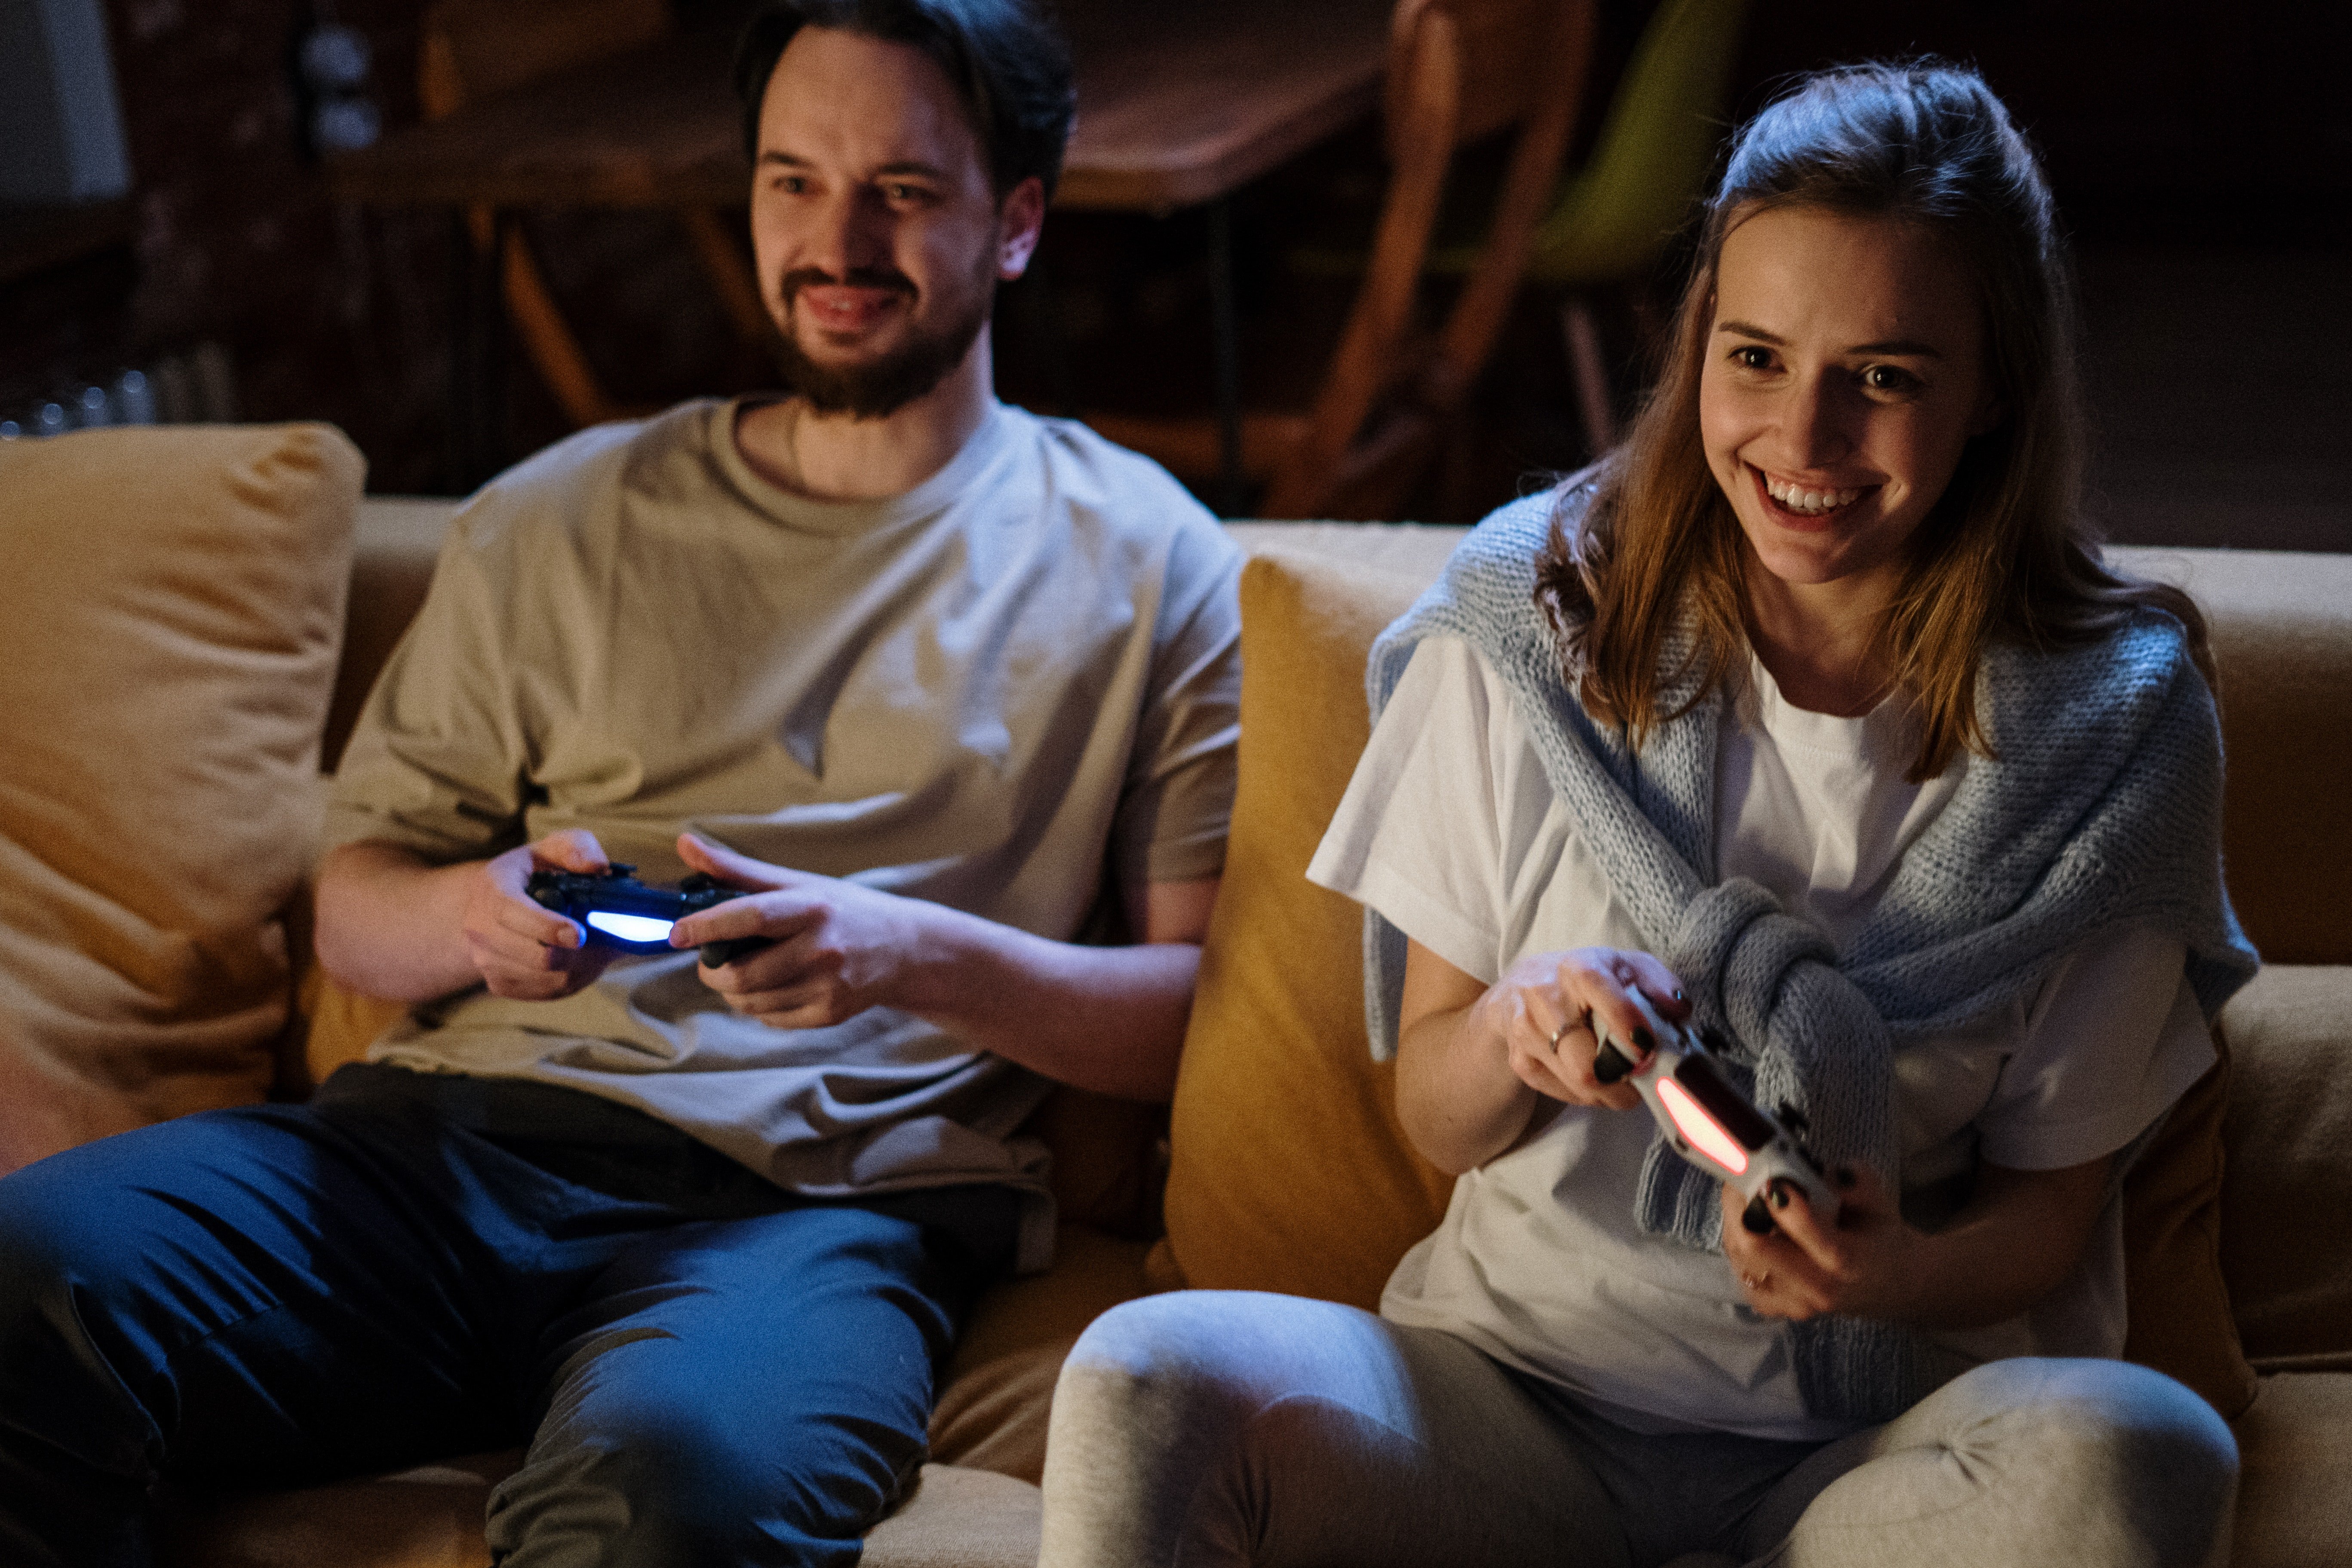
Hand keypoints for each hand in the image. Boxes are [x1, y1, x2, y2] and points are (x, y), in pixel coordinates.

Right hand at [463, 829, 618, 999]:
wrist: (504, 903)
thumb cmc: (536, 872)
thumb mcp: (555, 848)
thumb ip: (578, 847)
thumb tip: (596, 866)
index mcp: (491, 888)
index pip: (510, 911)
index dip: (545, 926)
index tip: (579, 935)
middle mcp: (479, 926)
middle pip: (531, 955)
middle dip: (574, 954)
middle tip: (600, 941)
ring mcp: (485, 959)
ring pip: (542, 978)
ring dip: (578, 967)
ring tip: (593, 948)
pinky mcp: (499, 983)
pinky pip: (542, 992)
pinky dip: (570, 981)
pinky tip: (579, 961)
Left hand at [669, 832, 928, 1028]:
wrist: (904, 948)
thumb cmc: (842, 909)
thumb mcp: (797, 882)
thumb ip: (737, 869)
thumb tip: (684, 843)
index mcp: (811, 908)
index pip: (750, 917)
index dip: (707, 926)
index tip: (676, 933)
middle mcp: (822, 949)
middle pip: (741, 974)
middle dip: (712, 970)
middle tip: (711, 957)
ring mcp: (827, 986)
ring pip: (749, 1001)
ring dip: (732, 989)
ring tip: (745, 969)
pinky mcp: (829, 1014)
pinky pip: (769, 1018)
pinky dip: (758, 1005)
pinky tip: (775, 985)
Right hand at [1488, 947, 1688, 1112]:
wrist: (1521, 986)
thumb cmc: (1584, 978)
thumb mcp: (1625, 966)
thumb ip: (1659, 983)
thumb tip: (1679, 1010)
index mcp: (1580, 970)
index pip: (1606, 1002)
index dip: (1630, 1031)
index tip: (1648, 1050)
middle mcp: (1547, 998)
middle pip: (1588, 1065)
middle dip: (1624, 1080)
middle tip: (1639, 1076)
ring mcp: (1528, 1031)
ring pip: (1579, 1085)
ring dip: (1609, 1091)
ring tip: (1619, 1077)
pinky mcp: (1520, 1060)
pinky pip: (1564, 1093)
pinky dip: (1586, 1093)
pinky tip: (1590, 1073)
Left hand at [1721, 1164, 1916, 1321]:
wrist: (1889, 1286)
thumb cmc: (1879, 1239)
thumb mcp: (1880, 1202)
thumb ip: (1855, 1182)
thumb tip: (1817, 1170)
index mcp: (1848, 1261)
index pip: (1805, 1232)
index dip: (1779, 1199)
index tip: (1771, 1172)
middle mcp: (1816, 1288)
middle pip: (1753, 1244)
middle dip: (1741, 1201)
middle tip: (1743, 1171)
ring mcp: (1790, 1302)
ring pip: (1738, 1254)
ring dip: (1734, 1217)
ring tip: (1744, 1191)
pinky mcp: (1772, 1306)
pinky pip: (1738, 1267)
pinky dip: (1736, 1241)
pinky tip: (1750, 1224)